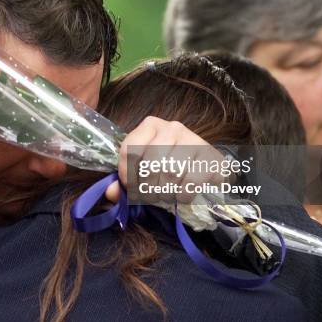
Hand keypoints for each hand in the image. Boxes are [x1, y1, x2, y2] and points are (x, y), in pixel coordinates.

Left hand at [105, 116, 227, 203]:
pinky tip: (180, 195)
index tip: (130, 187)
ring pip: (170, 174)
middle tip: (149, 196)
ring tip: (164, 196)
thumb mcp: (144, 166)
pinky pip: (190, 182)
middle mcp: (171, 127)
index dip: (126, 175)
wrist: (204, 163)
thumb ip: (125, 179)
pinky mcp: (209, 156)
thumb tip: (111, 193)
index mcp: (150, 125)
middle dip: (146, 188)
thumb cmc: (169, 163)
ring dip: (164, 193)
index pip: (129, 151)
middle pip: (150, 165)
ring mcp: (192, 139)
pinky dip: (182, 195)